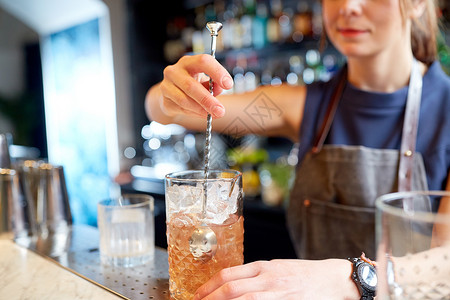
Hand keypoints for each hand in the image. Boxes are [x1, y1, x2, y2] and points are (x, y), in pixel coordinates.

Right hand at [159, 54, 232, 118]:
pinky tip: (202, 114)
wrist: (171, 94)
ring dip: (201, 109)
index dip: (217, 72)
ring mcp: (166, 85)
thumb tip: (220, 87)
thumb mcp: (205, 82)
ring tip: (212, 114)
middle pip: (191, 85)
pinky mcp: (164, 99)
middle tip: (220, 110)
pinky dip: (194, 112)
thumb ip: (213, 84)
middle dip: (208, 99)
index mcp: (189, 62)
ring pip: (184, 99)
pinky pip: (180, 108)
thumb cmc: (191, 84)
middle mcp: (175, 71)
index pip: (203, 61)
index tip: (228, 84)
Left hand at [194, 259, 359, 299]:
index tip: (198, 294)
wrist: (331, 279)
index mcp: (263, 266)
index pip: (228, 274)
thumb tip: (233, 283)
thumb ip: (256, 274)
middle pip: (231, 288)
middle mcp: (268, 278)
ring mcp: (277, 293)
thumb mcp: (276, 267)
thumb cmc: (303, 273)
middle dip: (210, 298)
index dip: (209, 286)